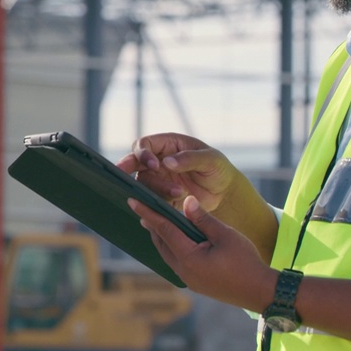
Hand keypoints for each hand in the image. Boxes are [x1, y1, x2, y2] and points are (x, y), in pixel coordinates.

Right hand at [116, 133, 239, 212]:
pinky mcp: (161, 198)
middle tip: (125, 176)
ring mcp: (158, 180)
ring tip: (180, 192)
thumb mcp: (210, 159)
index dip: (143, 153)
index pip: (145, 144)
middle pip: (134, 163)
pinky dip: (155, 204)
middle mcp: (158, 161)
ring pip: (143, 184)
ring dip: (157, 189)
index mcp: (168, 145)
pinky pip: (150, 201)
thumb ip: (189, 158)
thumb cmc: (218, 168)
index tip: (154, 165)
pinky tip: (169, 206)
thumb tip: (166, 162)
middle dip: (128, 168)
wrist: (224, 194)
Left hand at [130, 195, 275, 311]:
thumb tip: (186, 201)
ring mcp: (189, 279)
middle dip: (151, 225)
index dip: (149, 213)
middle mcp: (183, 270)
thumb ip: (203, 218)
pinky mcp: (196, 283)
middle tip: (142, 207)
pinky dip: (172, 247)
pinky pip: (176, 262)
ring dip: (161, 237)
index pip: (164, 230)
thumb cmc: (245, 261)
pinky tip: (175, 239)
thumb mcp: (225, 235)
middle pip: (161, 243)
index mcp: (189, 258)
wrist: (259, 292)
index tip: (132, 201)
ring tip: (155, 221)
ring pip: (167, 254)